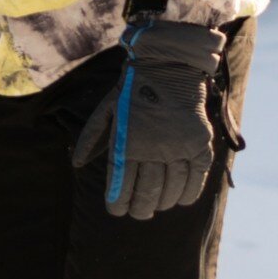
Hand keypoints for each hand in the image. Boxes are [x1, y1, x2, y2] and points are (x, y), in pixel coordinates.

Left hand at [102, 16, 231, 217]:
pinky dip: (188, 194)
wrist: (169, 65)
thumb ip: (92, 137)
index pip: (121, 186)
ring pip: (171, 189)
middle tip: (138, 213)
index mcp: (128, 142)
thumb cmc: (133, 88)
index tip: (117, 210)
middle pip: (146, 193)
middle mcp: (153, 149)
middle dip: (139, 209)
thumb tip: (77, 164)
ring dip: (162, 203)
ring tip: (156, 206)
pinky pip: (196, 179)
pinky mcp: (200, 144)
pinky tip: (180, 200)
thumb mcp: (107, 109)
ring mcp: (179, 148)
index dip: (118, 204)